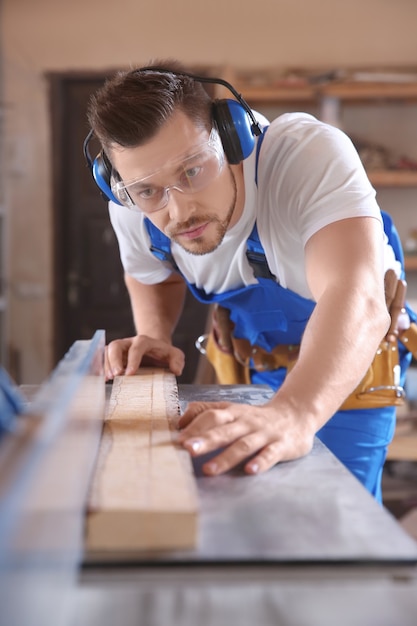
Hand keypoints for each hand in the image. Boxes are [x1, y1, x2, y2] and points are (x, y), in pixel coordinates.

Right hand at [105, 335, 184, 380]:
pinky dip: (102, 367)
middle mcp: (129, 342)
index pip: (137, 347)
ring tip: (109, 379)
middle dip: (114, 360)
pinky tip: (104, 379)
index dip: (132, 360)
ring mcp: (120, 348)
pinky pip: (103, 358)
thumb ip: (178, 360)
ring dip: (106, 365)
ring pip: (107, 351)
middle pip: (116, 345)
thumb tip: (176, 370)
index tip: (130, 374)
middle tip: (116, 375)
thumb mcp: (175, 355)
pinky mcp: (114, 356)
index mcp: (144, 341)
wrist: (155, 350)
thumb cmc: (164, 354)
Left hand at [177, 400, 314, 475]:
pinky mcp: (282, 446)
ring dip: (226, 457)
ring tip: (209, 470)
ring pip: (244, 445)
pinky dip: (261, 462)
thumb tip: (180, 421)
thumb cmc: (256, 417)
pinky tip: (251, 471)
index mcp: (233, 412)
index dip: (195, 428)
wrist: (296, 413)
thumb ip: (206, 412)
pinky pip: (270, 454)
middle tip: (187, 450)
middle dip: (205, 440)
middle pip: (224, 430)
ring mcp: (265, 434)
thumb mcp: (232, 409)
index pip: (211, 416)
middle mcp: (247, 422)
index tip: (178, 440)